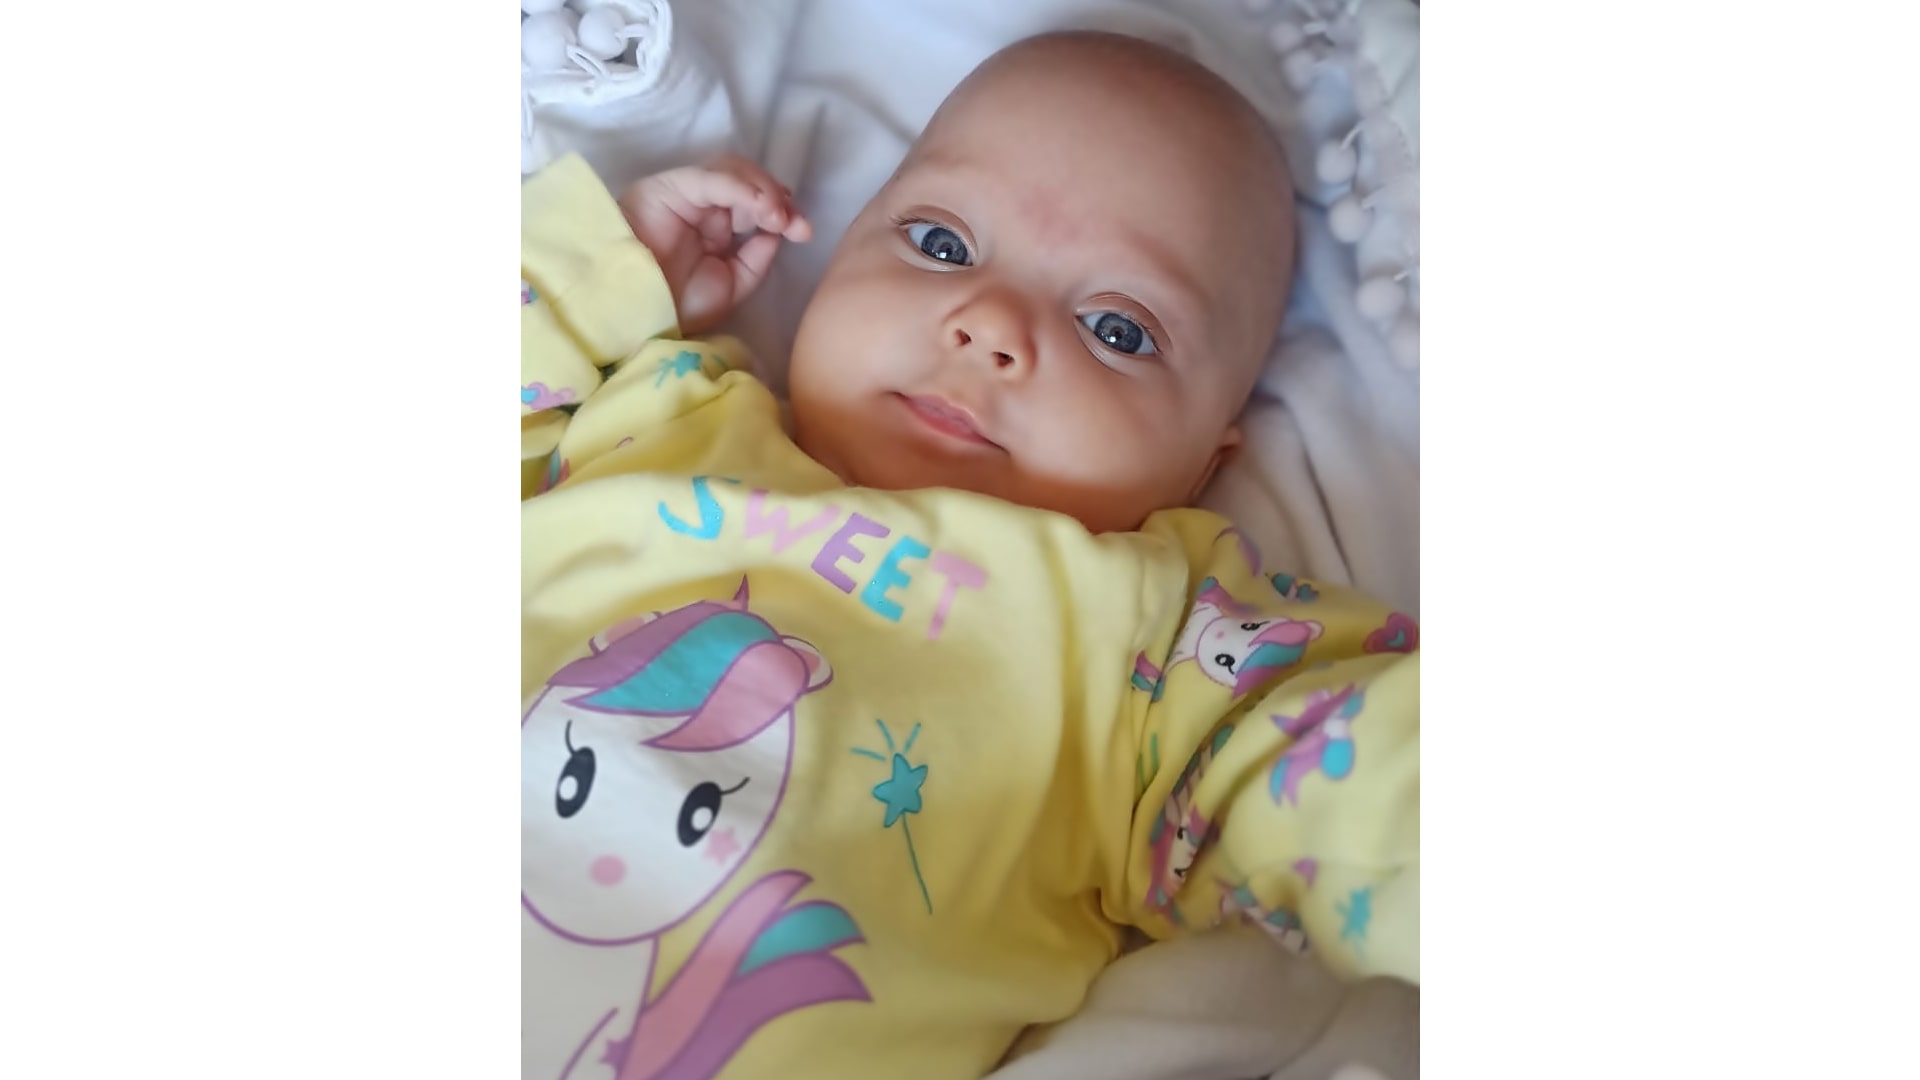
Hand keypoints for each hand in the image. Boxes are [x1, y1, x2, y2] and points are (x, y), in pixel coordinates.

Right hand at [618, 155, 812, 336]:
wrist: (638, 313)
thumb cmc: (677, 305)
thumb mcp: (731, 286)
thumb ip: (755, 260)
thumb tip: (776, 233)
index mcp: (716, 228)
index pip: (755, 204)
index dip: (782, 211)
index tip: (802, 231)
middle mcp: (703, 207)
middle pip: (748, 181)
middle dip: (777, 198)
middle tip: (795, 224)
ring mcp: (686, 194)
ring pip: (732, 171)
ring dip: (762, 189)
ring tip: (777, 217)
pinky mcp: (669, 186)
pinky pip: (710, 178)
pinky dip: (739, 187)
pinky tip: (759, 208)